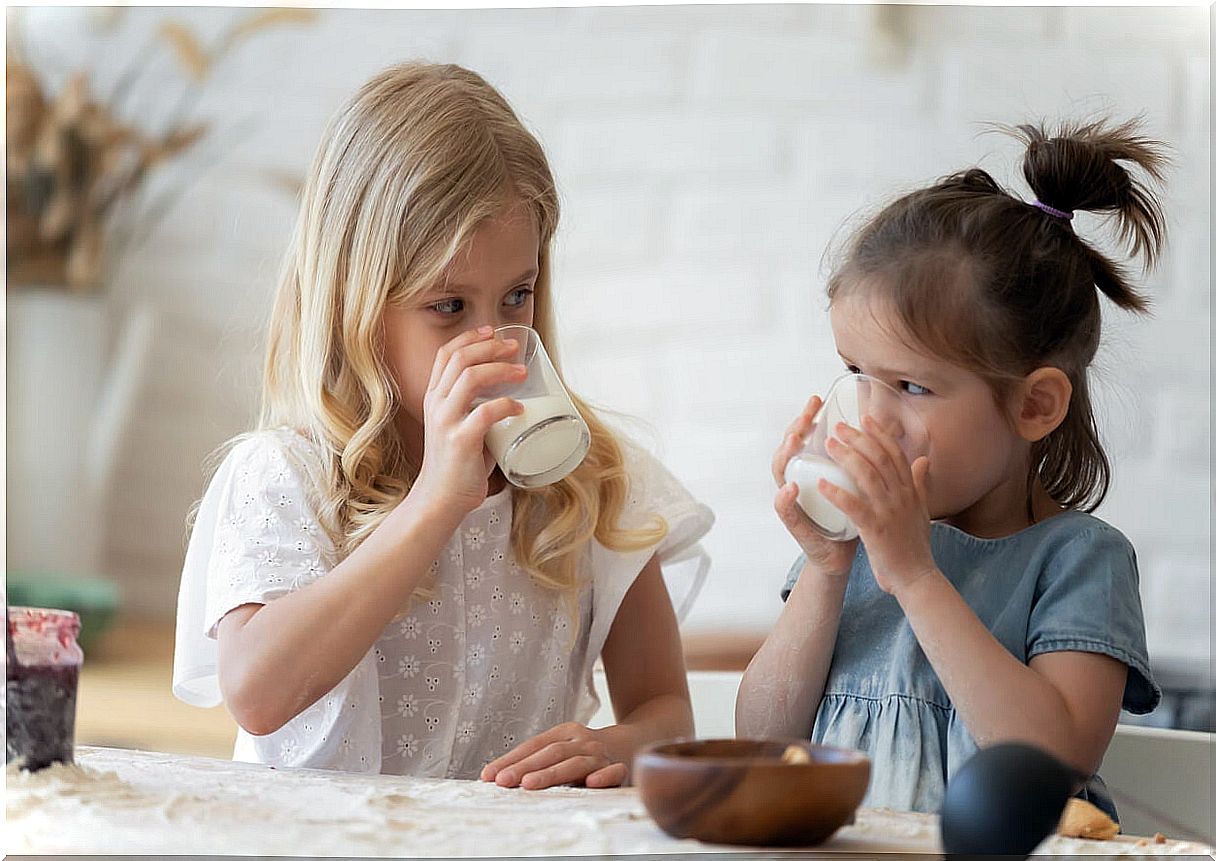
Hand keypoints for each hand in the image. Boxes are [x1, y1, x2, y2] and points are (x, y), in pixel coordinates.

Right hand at [411, 326, 525, 514]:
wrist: (440, 500)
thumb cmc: (456, 465)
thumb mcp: (458, 427)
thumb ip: (475, 410)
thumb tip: (510, 397)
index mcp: (434, 398)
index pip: (445, 355)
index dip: (469, 338)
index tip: (492, 331)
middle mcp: (436, 405)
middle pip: (460, 359)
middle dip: (490, 347)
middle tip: (514, 348)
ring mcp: (446, 422)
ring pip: (470, 378)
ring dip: (500, 370)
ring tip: (521, 373)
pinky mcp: (460, 441)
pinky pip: (485, 412)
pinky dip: (506, 405)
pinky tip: (519, 408)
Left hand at [480, 722, 626, 789]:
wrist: (634, 743)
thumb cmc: (588, 752)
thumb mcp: (565, 748)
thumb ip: (540, 760)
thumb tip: (499, 776)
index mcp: (566, 732)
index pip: (534, 745)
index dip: (511, 759)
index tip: (489, 775)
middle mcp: (582, 740)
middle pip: (550, 753)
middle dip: (524, 768)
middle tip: (503, 781)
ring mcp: (601, 754)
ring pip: (575, 763)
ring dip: (551, 774)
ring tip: (529, 784)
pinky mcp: (621, 768)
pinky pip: (614, 772)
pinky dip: (603, 777)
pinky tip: (591, 783)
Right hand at [772, 395, 858, 575]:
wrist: (846, 556)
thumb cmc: (853, 518)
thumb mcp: (866, 484)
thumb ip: (876, 458)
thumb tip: (892, 427)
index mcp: (815, 470)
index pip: (807, 437)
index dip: (809, 417)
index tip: (817, 399)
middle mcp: (800, 481)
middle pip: (790, 448)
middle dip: (795, 428)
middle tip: (804, 415)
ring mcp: (794, 501)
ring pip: (781, 473)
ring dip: (785, 455)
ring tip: (794, 441)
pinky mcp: (795, 525)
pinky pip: (784, 511)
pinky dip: (785, 500)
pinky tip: (791, 488)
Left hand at [817, 414, 936, 595]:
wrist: (916, 577)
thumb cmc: (915, 545)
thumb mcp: (922, 510)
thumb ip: (921, 483)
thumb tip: (923, 460)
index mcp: (910, 490)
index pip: (895, 454)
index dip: (880, 434)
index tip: (866, 418)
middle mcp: (901, 496)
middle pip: (880, 458)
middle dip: (859, 438)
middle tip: (839, 426)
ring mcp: (889, 512)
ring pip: (867, 476)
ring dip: (847, 457)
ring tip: (829, 444)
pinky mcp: (876, 529)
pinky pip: (854, 506)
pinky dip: (837, 493)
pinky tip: (821, 483)